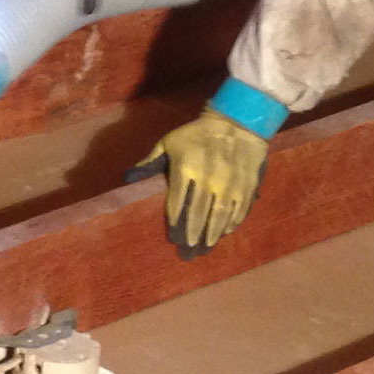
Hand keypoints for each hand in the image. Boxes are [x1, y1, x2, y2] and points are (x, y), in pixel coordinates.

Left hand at [127, 107, 268, 256]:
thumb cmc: (196, 135)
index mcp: (185, 169)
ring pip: (219, 217)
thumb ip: (150, 162)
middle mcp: (208, 179)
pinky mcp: (247, 186)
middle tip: (187, 251)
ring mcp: (230, 184)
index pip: (177, 203)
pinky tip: (225, 232)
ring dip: (211, 234)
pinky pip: (238, 210)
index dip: (175, 223)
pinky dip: (231, 223)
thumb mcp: (169, 142)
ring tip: (205, 247)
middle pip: (198, 214)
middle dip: (192, 235)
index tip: (173, 239)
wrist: (236, 123)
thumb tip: (127, 178)